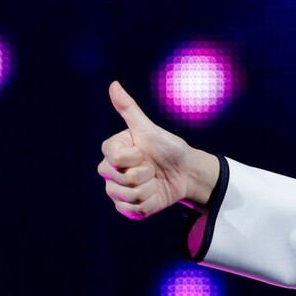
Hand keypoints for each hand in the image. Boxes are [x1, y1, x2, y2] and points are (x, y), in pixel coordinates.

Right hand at [96, 80, 220, 218]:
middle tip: (153, 168)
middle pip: (120, 180)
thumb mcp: (149, 128)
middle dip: (145, 174)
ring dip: (150, 189)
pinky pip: (134, 211)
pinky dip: (150, 204)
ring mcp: (117, 191)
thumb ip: (129, 109)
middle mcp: (110, 171)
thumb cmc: (168, 147)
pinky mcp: (128, 208)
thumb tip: (114, 84)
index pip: (115, 159)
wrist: (186, 172)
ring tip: (155, 181)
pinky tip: (155, 194)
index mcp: (112, 151)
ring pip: (129, 196)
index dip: (135, 158)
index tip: (145, 152)